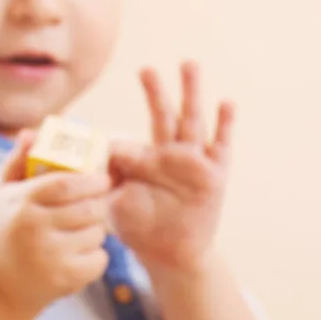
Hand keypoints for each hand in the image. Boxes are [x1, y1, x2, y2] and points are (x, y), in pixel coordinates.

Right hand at [0, 132, 111, 317]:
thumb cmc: (3, 233)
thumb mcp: (1, 196)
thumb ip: (17, 162)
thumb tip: (31, 132)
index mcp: (22, 204)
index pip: (65, 184)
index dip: (91, 179)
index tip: (103, 178)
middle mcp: (34, 229)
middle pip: (88, 208)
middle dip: (100, 204)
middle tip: (98, 203)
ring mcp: (50, 256)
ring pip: (96, 233)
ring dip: (97, 230)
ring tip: (83, 231)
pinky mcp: (64, 279)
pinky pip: (99, 259)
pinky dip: (97, 256)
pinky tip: (81, 254)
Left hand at [108, 63, 233, 277]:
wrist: (172, 255)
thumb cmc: (142, 229)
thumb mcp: (116, 206)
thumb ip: (106, 183)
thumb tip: (95, 161)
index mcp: (144, 161)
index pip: (128, 143)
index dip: (117, 145)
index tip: (105, 150)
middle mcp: (168, 155)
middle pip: (161, 117)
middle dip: (154, 93)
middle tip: (145, 69)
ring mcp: (193, 162)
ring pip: (191, 120)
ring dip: (190, 92)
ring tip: (188, 64)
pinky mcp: (214, 174)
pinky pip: (221, 145)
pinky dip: (224, 124)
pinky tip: (226, 103)